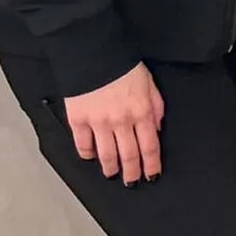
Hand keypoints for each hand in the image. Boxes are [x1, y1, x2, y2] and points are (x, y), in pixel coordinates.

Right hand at [64, 63, 164, 183]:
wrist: (95, 53)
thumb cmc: (125, 67)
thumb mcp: (150, 84)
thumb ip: (156, 107)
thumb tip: (157, 128)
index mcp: (141, 112)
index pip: (150, 145)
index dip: (151, 164)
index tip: (152, 175)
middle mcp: (121, 121)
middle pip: (129, 155)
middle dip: (131, 172)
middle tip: (132, 182)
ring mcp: (98, 122)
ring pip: (106, 154)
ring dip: (110, 168)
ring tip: (112, 174)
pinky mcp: (78, 119)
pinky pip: (83, 144)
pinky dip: (87, 154)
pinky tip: (90, 158)